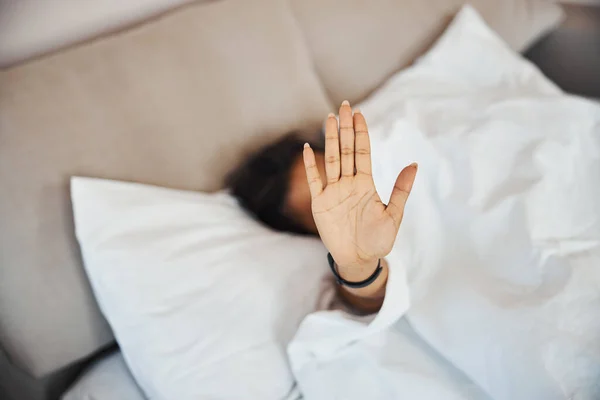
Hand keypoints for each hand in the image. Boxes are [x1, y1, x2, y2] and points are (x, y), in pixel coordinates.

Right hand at [302, 101, 416, 272]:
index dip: (361, 132)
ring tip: (329, 118)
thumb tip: (414, 164)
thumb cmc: (378, 239)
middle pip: (346, 150)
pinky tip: (307, 149)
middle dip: (345, 128)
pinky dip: (310, 166)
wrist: (360, 259)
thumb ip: (401, 189)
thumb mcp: (394, 215)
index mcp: (366, 183)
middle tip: (344, 105)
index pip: (363, 152)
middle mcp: (348, 183)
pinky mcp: (320, 203)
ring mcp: (333, 191)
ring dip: (330, 139)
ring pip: (331, 160)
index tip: (358, 113)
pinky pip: (314, 180)